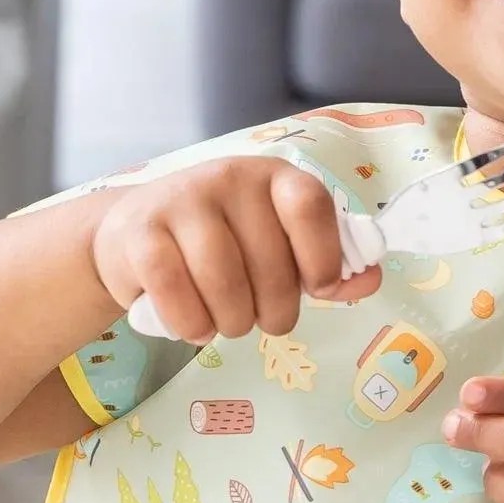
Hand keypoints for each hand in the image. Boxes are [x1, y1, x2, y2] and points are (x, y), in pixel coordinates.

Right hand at [90, 158, 380, 343]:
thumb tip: (371, 278)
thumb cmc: (219, 241)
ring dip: (232, 324)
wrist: (131, 233)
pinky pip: (176, 294)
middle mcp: (230, 177)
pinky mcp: (140, 233)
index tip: (319, 289)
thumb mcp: (275, 243)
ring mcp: (182, 200)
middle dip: (275, 312)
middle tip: (261, 318)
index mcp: (274, 176)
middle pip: (271, 265)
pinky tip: (195, 326)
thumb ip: (325, 261)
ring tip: (227, 323)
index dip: (323, 258)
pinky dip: (192, 325)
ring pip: (225, 285)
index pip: (311, 206)